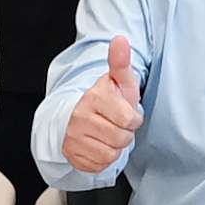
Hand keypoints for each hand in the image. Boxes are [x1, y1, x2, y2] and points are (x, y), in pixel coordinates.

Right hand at [59, 37, 142, 178]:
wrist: (76, 116)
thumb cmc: (105, 100)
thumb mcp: (118, 81)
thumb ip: (121, 62)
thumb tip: (120, 39)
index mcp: (94, 98)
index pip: (129, 120)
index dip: (132, 119)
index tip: (125, 113)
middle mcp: (80, 117)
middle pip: (121, 139)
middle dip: (124, 134)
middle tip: (116, 124)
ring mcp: (73, 138)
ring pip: (111, 154)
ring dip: (114, 147)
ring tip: (108, 134)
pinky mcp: (71, 155)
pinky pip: (99, 165)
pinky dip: (103, 158)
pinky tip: (98, 145)